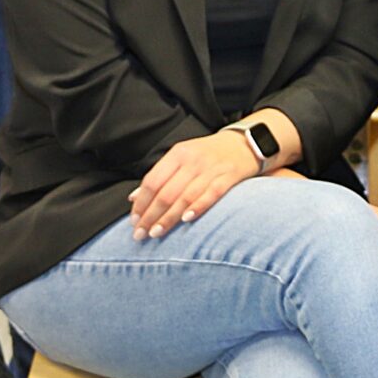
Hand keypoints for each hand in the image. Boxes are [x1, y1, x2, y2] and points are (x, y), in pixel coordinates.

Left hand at [128, 129, 259, 239]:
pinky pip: (211, 193)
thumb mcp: (182, 158)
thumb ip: (160, 176)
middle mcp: (192, 160)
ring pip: (185, 196)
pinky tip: (186, 219)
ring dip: (168, 218)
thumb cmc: (209, 155)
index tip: (134, 221)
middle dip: (150, 216)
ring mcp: (211, 168)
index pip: (153, 181)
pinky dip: (198, 207)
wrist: (245, 143)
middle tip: (140, 234)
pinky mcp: (229, 176)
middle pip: (166, 192)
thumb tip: (133, 198)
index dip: (141, 203)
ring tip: (156, 233)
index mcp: (178, 154)